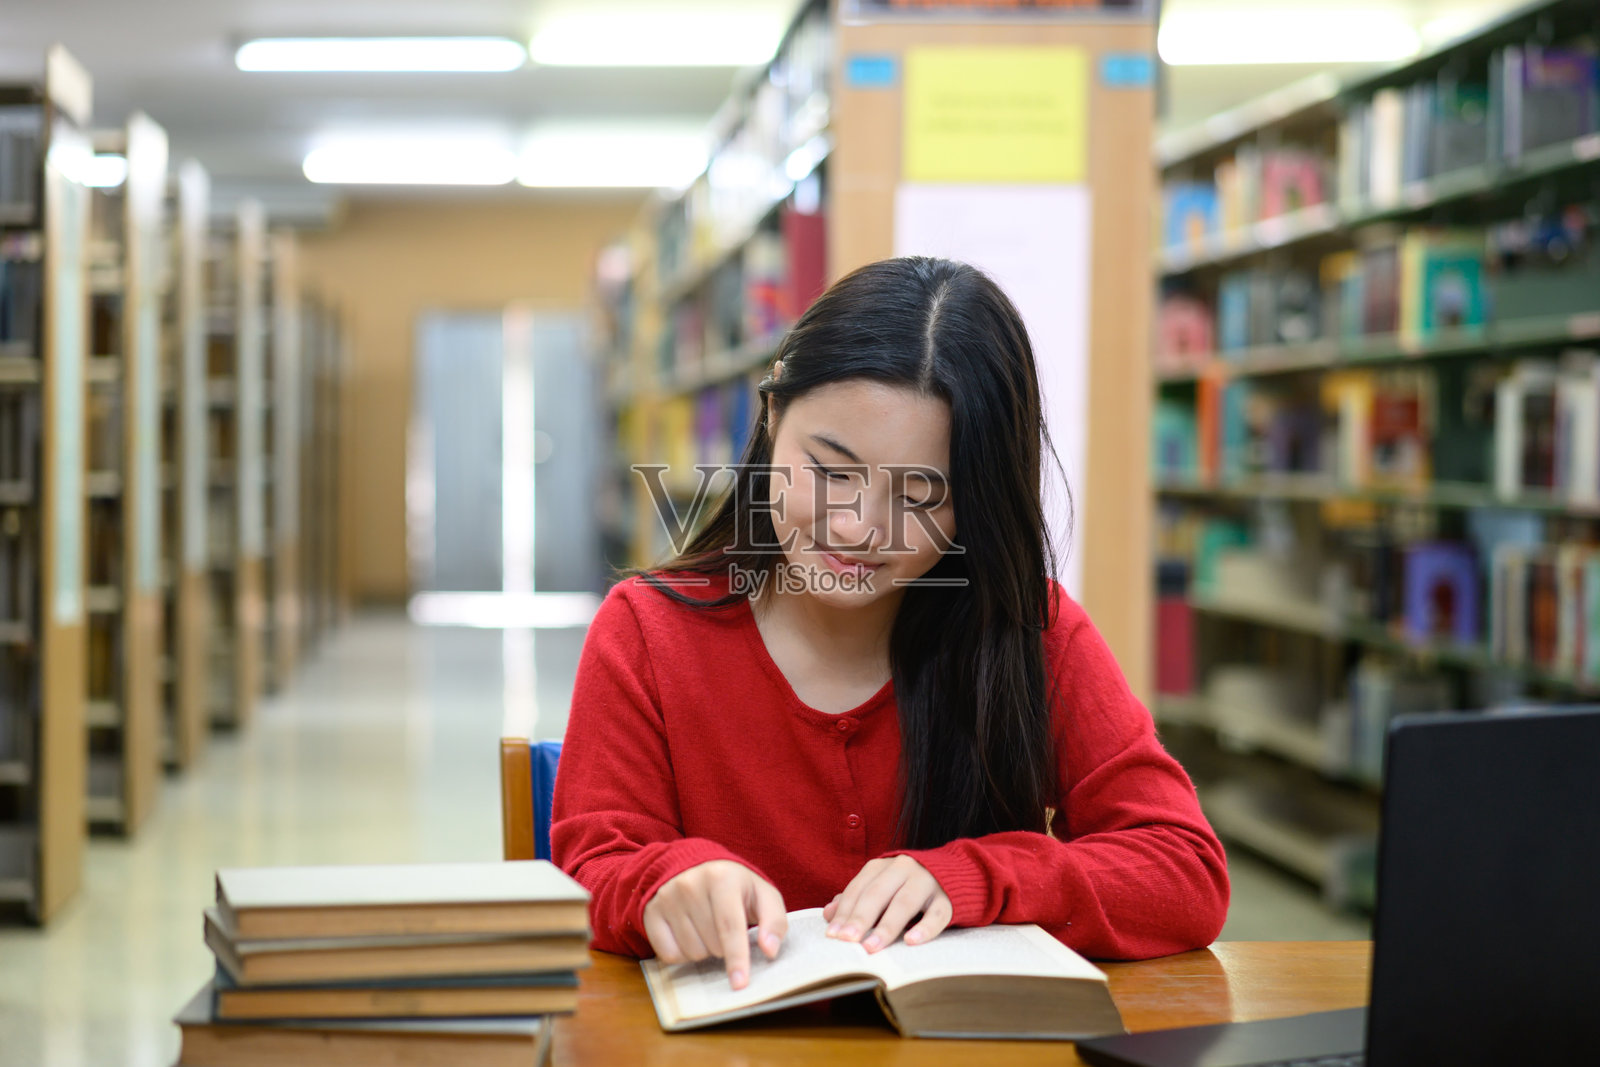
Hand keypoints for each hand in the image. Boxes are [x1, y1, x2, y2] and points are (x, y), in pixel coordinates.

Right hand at [642, 860, 786, 990]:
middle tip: (726, 928)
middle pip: (713, 945)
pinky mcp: (651, 913)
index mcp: (722, 878)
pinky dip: (683, 954)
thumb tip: (770, 951)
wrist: (693, 867)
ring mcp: (667, 898)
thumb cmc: (735, 887)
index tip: (740, 983)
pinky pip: (669, 955)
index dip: (737, 957)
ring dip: (704, 950)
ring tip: (707, 928)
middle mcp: (690, 884)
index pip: (730, 926)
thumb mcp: (762, 895)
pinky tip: (688, 933)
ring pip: (692, 952)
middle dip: (725, 948)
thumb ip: (774, 921)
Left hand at [824, 856, 951, 952]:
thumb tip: (828, 914)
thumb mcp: (879, 888)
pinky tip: (911, 941)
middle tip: (848, 941)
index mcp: (881, 867)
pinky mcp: (947, 898)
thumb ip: (855, 899)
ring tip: (871, 947)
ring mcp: (926, 882)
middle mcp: (902, 869)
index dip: (844, 912)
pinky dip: (925, 928)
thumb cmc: (903, 886)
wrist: (950, 873)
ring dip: (886, 926)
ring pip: (904, 903)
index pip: (858, 889)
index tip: (833, 935)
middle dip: (861, 918)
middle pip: (878, 894)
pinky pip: (937, 914)